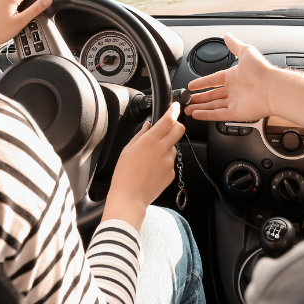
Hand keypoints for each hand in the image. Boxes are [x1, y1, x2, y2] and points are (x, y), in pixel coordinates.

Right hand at [103, 102, 185, 229]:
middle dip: (176, 126)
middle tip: (168, 128)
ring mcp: (169, 161)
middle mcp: (162, 149)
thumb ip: (140, 135)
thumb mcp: (127, 150)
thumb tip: (148, 126)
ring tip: (151, 159)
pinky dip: (164, 162)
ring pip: (174, 147)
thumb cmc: (124, 174)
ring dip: (167, 147)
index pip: (168, 120)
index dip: (173, 111)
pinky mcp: (171, 173)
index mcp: (150, 141)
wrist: (130, 197)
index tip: (175, 106)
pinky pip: (171, 162)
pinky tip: (152, 169)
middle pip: (179, 130)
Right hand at [185, 33, 277, 121]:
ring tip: (187, 108)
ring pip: (213, 105)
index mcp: (234, 76)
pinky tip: (196, 115)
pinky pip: (218, 115)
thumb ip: (234, 45)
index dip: (202, 82)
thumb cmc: (261, 71)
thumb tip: (228, 35)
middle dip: (199, 97)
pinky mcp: (236, 113)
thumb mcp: (246, 51)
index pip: (214, 79)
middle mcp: (234, 89)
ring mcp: (235, 102)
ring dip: (200, 107)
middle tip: (187, 99)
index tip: (192, 86)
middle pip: (212, 94)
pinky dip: (206, 115)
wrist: (273, 89)